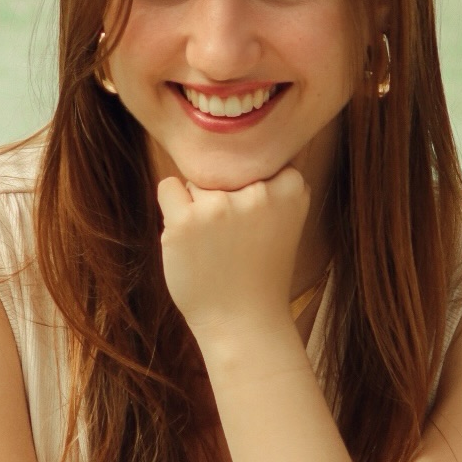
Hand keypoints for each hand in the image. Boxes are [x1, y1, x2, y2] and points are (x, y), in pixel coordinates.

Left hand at [154, 168, 308, 356]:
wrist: (243, 323)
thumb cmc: (259, 272)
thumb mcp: (283, 219)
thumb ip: (271, 184)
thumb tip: (235, 138)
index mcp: (292, 188)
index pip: (258, 158)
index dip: (251, 187)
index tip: (258, 222)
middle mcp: (258, 192)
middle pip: (225, 169)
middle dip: (225, 195)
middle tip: (235, 240)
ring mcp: (220, 206)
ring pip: (198, 180)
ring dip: (198, 205)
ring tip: (214, 245)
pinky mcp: (186, 220)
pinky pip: (169, 187)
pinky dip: (173, 207)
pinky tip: (190, 239)